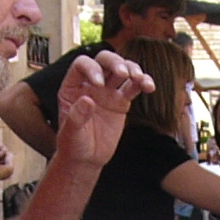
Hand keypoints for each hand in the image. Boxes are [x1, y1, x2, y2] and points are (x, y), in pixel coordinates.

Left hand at [55, 50, 154, 169]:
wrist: (87, 158)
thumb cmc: (73, 144)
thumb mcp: (70, 133)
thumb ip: (76, 117)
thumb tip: (87, 101)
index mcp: (73, 86)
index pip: (82, 65)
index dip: (91, 69)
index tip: (99, 84)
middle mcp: (90, 84)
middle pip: (104, 61)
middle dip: (115, 63)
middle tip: (124, 73)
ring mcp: (107, 91)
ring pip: (121, 70)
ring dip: (132, 69)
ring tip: (139, 78)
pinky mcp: (121, 100)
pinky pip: (133, 86)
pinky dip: (143, 83)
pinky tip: (149, 87)